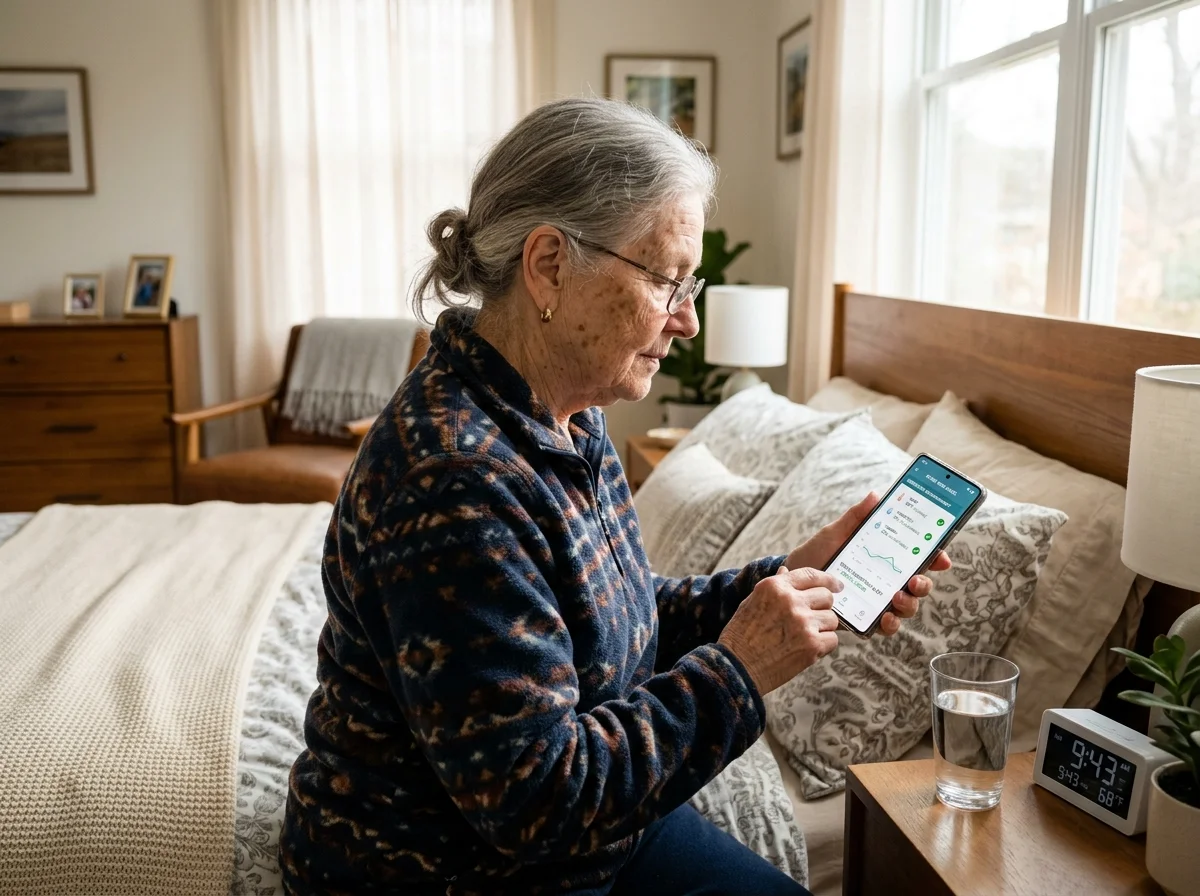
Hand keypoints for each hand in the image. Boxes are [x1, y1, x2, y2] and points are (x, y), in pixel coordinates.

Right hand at [718, 566, 841, 694]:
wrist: (737, 668)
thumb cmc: (741, 635)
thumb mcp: (752, 602)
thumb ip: (774, 587)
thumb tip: (786, 570)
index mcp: (775, 587)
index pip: (811, 575)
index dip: (828, 580)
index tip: (837, 585)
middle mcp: (791, 600)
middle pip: (826, 596)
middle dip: (823, 606)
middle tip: (814, 618)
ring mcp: (803, 622)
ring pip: (832, 619)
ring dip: (822, 627)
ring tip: (804, 636)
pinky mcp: (812, 644)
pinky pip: (832, 639)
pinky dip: (823, 645)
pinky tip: (806, 649)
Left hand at [783, 492, 951, 636]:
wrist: (792, 581)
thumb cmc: (817, 555)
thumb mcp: (835, 534)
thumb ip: (855, 518)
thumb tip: (875, 495)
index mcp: (885, 558)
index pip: (917, 558)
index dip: (935, 558)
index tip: (941, 557)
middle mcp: (886, 581)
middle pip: (918, 585)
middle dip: (924, 584)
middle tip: (915, 580)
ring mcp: (878, 601)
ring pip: (907, 607)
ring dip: (910, 604)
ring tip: (897, 598)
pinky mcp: (865, 619)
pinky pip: (886, 627)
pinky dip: (891, 625)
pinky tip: (885, 619)